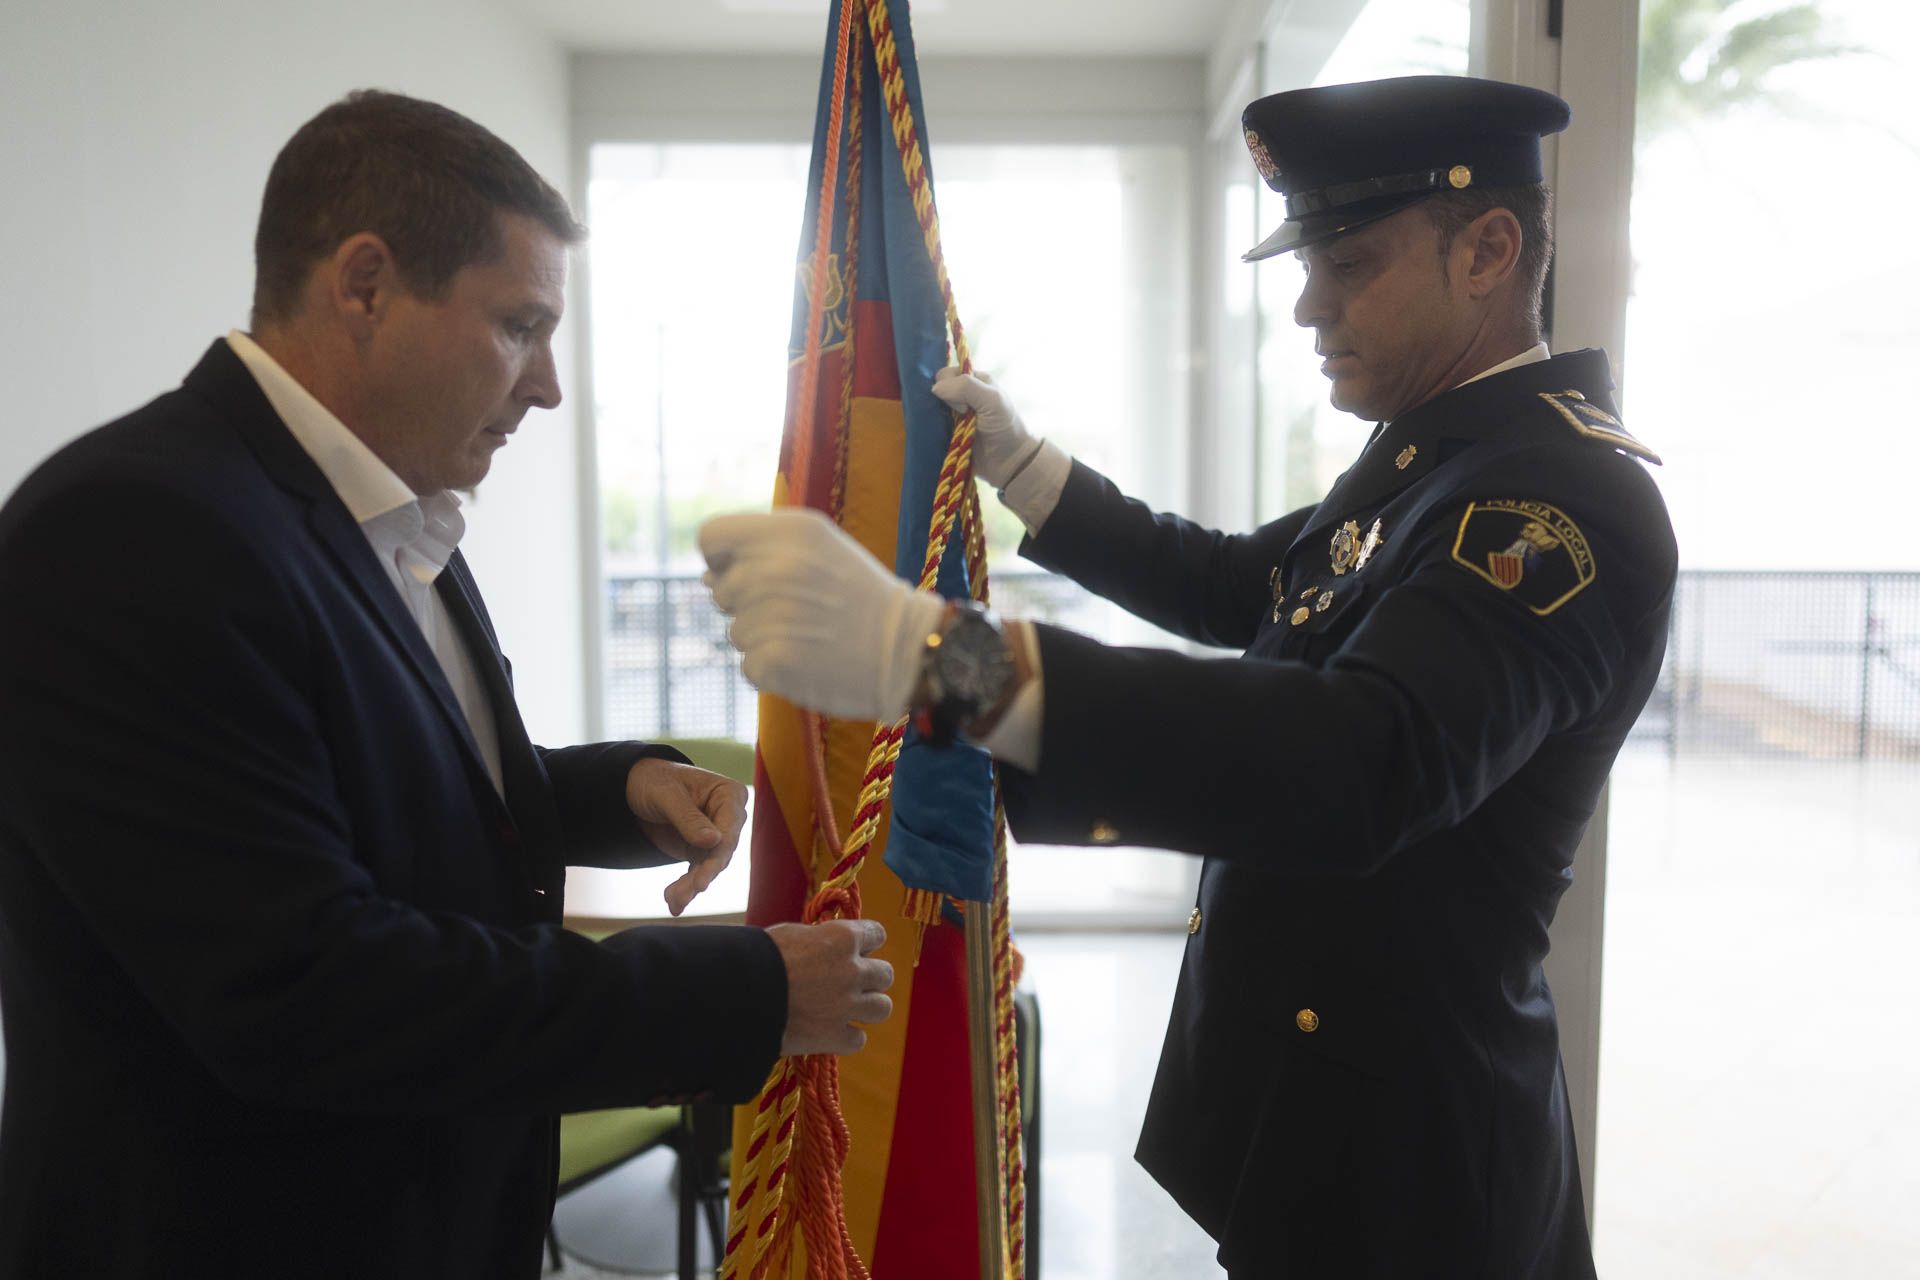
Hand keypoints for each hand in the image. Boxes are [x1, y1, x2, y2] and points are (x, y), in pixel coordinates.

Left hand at [623, 757, 747, 915]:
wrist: (634, 788)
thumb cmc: (655, 781)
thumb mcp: (666, 795)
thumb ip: (688, 817)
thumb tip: (715, 842)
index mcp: (729, 795)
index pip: (729, 829)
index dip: (718, 854)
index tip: (705, 878)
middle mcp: (729, 817)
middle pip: (721, 852)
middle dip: (703, 875)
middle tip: (688, 893)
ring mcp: (715, 836)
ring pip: (708, 867)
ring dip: (691, 887)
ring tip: (674, 901)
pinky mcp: (700, 851)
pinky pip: (696, 873)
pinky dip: (684, 888)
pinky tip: (674, 903)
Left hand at [700, 508, 945, 722]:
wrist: (907, 650)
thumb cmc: (862, 596)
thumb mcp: (822, 548)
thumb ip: (765, 550)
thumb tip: (705, 576)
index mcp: (790, 532)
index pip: (711, 537)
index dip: (721, 558)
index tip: (744, 573)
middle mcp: (776, 568)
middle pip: (720, 590)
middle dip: (747, 604)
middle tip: (798, 611)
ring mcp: (772, 616)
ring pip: (734, 631)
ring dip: (763, 639)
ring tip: (809, 636)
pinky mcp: (773, 660)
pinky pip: (747, 665)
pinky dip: (772, 669)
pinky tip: (808, 660)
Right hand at [767, 918, 893, 1055]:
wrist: (738, 995)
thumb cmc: (757, 957)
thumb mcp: (792, 935)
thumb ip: (819, 941)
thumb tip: (827, 946)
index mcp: (843, 937)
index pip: (877, 934)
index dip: (867, 943)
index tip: (857, 949)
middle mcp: (852, 970)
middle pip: (885, 974)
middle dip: (871, 978)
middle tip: (850, 982)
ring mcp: (846, 1005)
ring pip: (882, 1007)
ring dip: (868, 1008)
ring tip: (847, 1008)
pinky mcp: (834, 1037)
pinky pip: (858, 1040)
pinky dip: (846, 1038)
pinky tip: (831, 1033)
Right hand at [930, 367, 1040, 487]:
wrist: (1009, 462)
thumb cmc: (1005, 428)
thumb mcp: (992, 400)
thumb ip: (966, 387)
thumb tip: (935, 388)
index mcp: (975, 381)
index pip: (947, 374)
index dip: (949, 386)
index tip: (963, 405)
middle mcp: (963, 394)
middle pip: (937, 389)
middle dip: (942, 401)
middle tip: (961, 415)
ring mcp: (955, 414)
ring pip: (932, 406)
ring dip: (935, 415)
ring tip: (950, 427)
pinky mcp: (949, 432)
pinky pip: (931, 424)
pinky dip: (931, 427)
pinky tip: (941, 433)